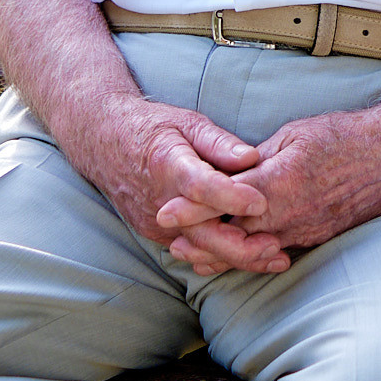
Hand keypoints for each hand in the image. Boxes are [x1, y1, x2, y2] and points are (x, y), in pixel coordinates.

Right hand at [63, 97, 285, 275]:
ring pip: (198, 248)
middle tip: (277, 248)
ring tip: (275, 258)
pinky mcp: (155, 234)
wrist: (103, 143)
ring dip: (236, 256)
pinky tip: (250, 255)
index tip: (261, 202)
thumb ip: (219, 142)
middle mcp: (159, 200)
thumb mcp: (187, 122)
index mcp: (168, 164)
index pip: (200, 186)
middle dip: (240, 247)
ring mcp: (154, 223)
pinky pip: (190, 247)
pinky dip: (219, 253)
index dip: (230, 197)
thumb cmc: (153, 128)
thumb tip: (252, 157)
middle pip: (200, 233)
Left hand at [157, 98, 380, 262]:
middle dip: (202, 241)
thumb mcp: (296, 134)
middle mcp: (292, 213)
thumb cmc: (346, 136)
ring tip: (196, 257)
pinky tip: (242, 255)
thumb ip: (260, 156)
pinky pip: (280, 251)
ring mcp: (308, 229)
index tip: (166, 213)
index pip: (226, 199)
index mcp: (282, 181)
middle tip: (172, 245)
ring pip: (256, 250)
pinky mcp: (320, 236)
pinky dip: (255, 255)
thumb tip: (231, 170)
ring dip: (225, 255)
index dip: (194, 208)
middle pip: (236, 235)